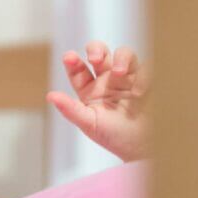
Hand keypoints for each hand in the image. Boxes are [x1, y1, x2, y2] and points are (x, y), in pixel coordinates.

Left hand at [47, 41, 148, 161]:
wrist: (144, 148)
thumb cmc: (115, 137)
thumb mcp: (89, 124)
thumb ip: (70, 109)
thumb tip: (50, 96)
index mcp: (90, 90)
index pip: (78, 70)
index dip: (72, 61)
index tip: (69, 58)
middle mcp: (108, 80)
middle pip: (99, 53)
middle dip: (95, 49)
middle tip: (95, 58)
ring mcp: (128, 79)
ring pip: (123, 54)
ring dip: (120, 57)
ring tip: (119, 72)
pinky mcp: (147, 80)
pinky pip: (146, 68)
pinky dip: (142, 75)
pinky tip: (139, 92)